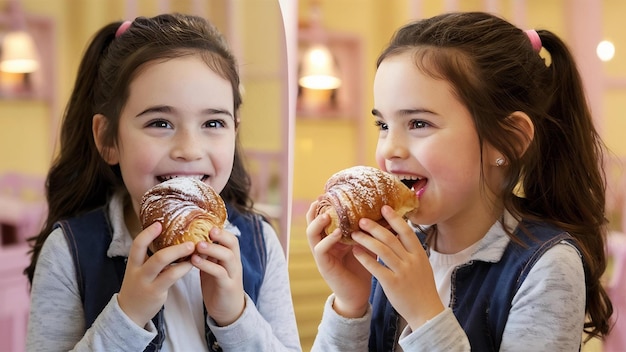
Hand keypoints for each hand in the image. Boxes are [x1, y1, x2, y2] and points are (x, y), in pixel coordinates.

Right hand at [118, 222, 194, 326]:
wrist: (129, 311)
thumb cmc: (139, 285)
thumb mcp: (139, 269)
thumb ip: (150, 256)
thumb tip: (168, 237)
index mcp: (134, 263)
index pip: (137, 245)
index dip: (147, 234)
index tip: (158, 224)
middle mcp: (139, 272)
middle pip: (156, 257)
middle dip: (175, 249)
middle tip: (190, 241)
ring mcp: (147, 283)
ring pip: (166, 269)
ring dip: (182, 258)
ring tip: (194, 250)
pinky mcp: (156, 292)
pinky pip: (172, 278)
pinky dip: (183, 269)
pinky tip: (192, 263)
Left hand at [192, 227, 244, 325]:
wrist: (228, 311)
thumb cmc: (217, 286)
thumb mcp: (213, 267)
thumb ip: (207, 255)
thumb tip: (190, 239)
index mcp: (230, 257)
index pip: (231, 238)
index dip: (221, 230)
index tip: (207, 223)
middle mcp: (234, 263)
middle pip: (233, 244)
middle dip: (221, 235)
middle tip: (207, 230)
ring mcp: (232, 275)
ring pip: (228, 257)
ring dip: (213, 249)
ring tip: (197, 245)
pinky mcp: (228, 287)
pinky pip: (220, 273)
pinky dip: (208, 265)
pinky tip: (195, 261)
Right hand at [306, 201, 372, 317]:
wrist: (359, 294)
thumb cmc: (364, 268)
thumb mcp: (367, 246)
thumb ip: (370, 232)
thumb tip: (387, 213)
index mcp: (333, 237)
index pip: (323, 218)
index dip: (323, 205)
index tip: (328, 192)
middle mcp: (324, 244)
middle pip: (312, 223)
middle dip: (315, 211)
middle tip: (321, 199)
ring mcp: (322, 255)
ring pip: (311, 234)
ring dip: (317, 223)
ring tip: (327, 215)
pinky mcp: (324, 266)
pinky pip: (321, 250)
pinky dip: (328, 240)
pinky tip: (338, 234)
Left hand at [351, 205, 444, 329]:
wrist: (426, 312)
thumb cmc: (422, 288)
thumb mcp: (421, 266)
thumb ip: (411, 251)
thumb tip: (398, 234)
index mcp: (419, 254)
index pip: (406, 231)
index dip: (394, 218)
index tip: (384, 208)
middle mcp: (412, 260)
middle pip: (391, 238)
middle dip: (375, 227)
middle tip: (362, 219)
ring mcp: (402, 272)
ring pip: (382, 250)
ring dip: (366, 239)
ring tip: (354, 233)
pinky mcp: (392, 284)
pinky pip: (376, 267)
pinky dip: (364, 258)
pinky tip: (355, 252)